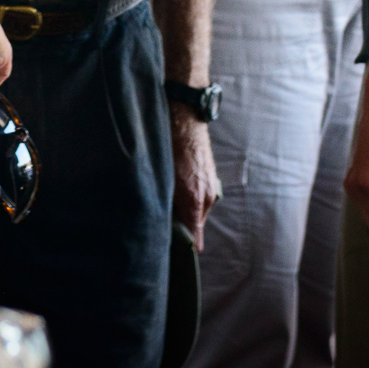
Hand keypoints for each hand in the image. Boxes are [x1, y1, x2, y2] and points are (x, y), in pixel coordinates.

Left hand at [170, 106, 220, 249]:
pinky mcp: (209, 177)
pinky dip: (186, 197)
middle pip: (194, 227)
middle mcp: (208, 198)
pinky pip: (198, 197)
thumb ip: (163, 207)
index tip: (167, 252)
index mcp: (195, 202)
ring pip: (195, 211)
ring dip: (181, 210)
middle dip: (179, 228)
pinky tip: (172, 186)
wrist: (184, 115)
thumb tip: (160, 228)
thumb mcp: (162, 180)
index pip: (194, 240)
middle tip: (157, 223)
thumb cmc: (169, 145)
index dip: (181, 248)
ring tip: (163, 201)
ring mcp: (211, 187)